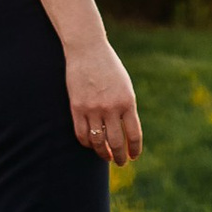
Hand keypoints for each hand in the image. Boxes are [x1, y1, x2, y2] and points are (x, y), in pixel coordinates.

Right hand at [66, 42, 141, 165]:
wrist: (87, 49)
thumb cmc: (109, 67)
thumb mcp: (125, 86)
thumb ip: (126, 108)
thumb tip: (125, 133)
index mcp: (127, 102)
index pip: (133, 135)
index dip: (134, 149)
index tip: (133, 156)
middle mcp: (111, 107)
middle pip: (116, 142)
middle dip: (119, 156)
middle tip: (120, 161)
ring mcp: (93, 108)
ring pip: (98, 142)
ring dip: (103, 154)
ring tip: (106, 157)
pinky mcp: (77, 107)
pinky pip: (81, 134)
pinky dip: (87, 143)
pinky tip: (91, 144)